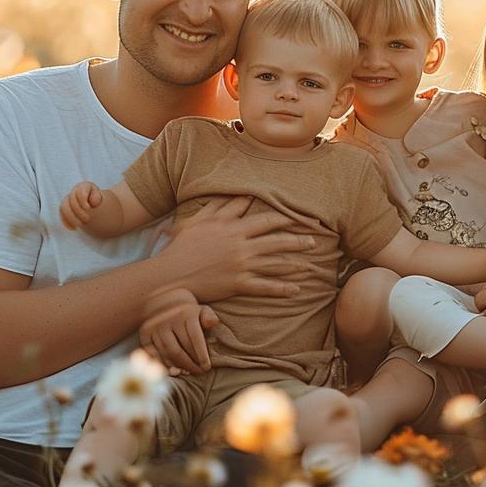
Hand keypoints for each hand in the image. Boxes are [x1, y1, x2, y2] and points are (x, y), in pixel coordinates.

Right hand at [60, 182, 103, 228]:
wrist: (101, 212)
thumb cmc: (103, 206)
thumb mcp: (104, 202)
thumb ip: (98, 199)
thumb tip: (94, 202)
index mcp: (85, 187)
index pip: (80, 190)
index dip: (82, 199)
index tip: (89, 208)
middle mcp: (75, 193)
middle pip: (71, 199)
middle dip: (78, 211)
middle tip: (88, 219)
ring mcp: (69, 202)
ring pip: (63, 207)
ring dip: (71, 217)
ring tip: (80, 225)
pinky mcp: (67, 211)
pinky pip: (62, 215)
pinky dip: (66, 222)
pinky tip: (73, 228)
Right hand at [137, 288, 217, 374]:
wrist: (165, 301)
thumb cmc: (188, 313)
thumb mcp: (202, 311)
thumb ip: (209, 317)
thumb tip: (212, 323)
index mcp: (185, 314)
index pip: (195, 338)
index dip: (201, 355)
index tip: (206, 367)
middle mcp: (168, 320)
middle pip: (180, 349)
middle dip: (190, 364)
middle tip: (199, 372)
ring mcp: (155, 327)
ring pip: (167, 353)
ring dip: (179, 366)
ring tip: (188, 372)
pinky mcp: (145, 333)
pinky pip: (154, 353)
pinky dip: (164, 363)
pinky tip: (174, 369)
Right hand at [156, 196, 315, 302]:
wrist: (171, 274)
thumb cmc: (183, 245)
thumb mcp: (200, 220)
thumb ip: (223, 207)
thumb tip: (243, 196)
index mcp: (233, 228)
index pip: (266, 220)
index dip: (287, 219)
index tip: (301, 218)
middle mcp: (241, 245)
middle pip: (277, 241)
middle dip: (297, 240)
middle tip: (314, 241)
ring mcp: (241, 265)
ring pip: (275, 263)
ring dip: (295, 265)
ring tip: (309, 266)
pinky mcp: (238, 284)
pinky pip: (265, 287)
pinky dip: (281, 289)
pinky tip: (296, 290)